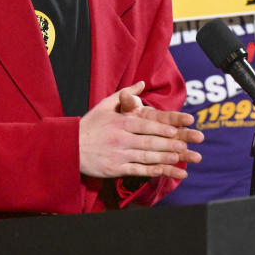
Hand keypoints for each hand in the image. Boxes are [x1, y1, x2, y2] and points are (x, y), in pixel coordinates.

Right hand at [78, 81, 202, 180]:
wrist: (69, 147)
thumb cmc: (89, 125)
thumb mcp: (104, 105)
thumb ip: (124, 95)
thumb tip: (141, 83)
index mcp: (119, 123)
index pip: (144, 125)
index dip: (160, 128)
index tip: (175, 130)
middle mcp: (120, 138)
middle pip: (148, 142)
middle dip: (168, 144)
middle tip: (185, 146)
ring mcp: (117, 154)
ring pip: (145, 157)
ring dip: (163, 158)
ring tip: (179, 159)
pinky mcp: (114, 168)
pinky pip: (135, 170)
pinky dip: (149, 171)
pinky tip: (161, 171)